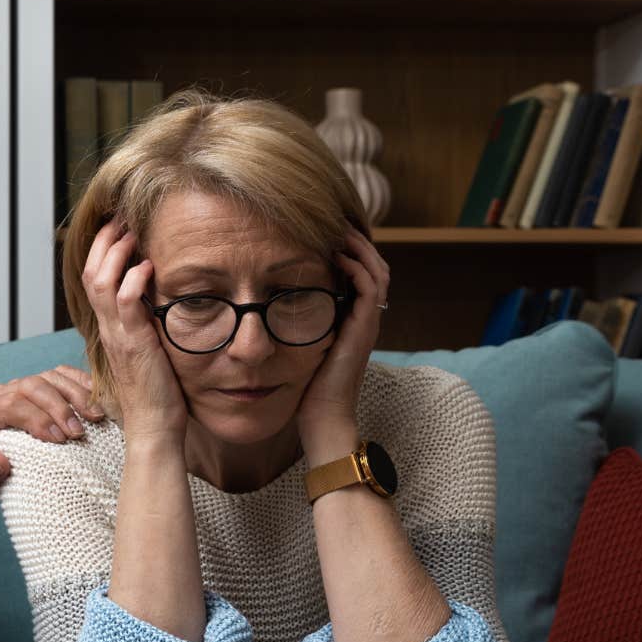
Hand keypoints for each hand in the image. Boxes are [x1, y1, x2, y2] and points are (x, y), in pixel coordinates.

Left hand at [0, 366, 103, 536]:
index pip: (9, 405)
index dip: (36, 419)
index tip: (59, 439)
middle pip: (31, 386)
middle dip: (58, 407)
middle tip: (78, 433)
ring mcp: (20, 386)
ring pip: (49, 377)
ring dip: (76, 394)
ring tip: (95, 416)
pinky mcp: (39, 386)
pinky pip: (61, 375)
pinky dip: (81, 383)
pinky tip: (97, 399)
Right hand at [81, 219, 188, 447]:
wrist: (154, 428)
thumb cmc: (157, 394)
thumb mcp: (150, 351)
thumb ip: (149, 326)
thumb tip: (163, 301)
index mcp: (110, 330)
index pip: (94, 281)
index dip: (102, 252)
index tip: (120, 230)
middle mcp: (108, 329)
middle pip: (90, 273)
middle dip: (105, 241)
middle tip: (122, 219)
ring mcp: (118, 336)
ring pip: (100, 281)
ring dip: (116, 252)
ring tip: (133, 233)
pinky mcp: (134, 343)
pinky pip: (124, 302)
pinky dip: (133, 278)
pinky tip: (148, 266)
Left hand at [297, 228, 390, 459]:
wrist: (322, 421)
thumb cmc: (305, 391)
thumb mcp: (298, 349)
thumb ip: (293, 326)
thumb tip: (264, 307)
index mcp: (351, 321)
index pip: (360, 273)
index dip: (348, 250)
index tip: (323, 231)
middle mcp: (364, 319)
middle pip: (373, 265)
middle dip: (356, 240)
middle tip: (335, 220)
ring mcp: (366, 324)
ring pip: (377, 270)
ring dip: (358, 246)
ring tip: (338, 228)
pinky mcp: (363, 330)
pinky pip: (370, 288)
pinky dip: (357, 267)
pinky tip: (337, 256)